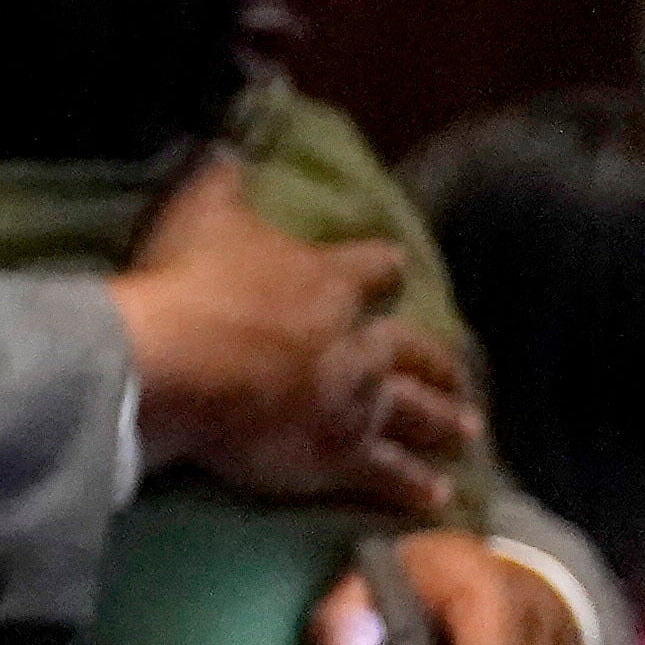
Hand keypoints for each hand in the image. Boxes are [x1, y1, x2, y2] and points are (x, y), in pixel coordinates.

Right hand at [112, 158, 472, 522]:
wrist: (176, 362)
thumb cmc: (188, 284)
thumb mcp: (200, 213)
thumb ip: (221, 181)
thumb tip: (227, 146)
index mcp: (329, 281)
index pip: (374, 266)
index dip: (382, 267)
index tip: (394, 269)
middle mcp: (357, 341)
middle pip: (412, 349)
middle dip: (437, 363)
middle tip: (459, 377)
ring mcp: (352, 401)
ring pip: (412, 414)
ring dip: (442, 423)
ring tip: (468, 436)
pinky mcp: (333, 454)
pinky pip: (382, 474)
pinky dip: (409, 487)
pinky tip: (436, 498)